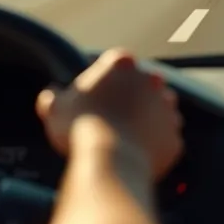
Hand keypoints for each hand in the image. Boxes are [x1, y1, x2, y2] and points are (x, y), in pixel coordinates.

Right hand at [35, 48, 182, 179]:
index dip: (106, 78)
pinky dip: (154, 146)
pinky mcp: (173, 136)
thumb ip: (52, 96)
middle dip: (131, 97)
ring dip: (148, 119)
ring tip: (126, 137)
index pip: (116, 62)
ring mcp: (166, 109)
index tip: (98, 93)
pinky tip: (136, 155)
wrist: (110, 162)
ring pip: (159, 110)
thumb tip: (50, 94)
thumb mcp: (55, 108)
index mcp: (121, 64)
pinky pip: (165, 140)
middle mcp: (150, 80)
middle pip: (142, 84)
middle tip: (112, 115)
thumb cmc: (80, 129)